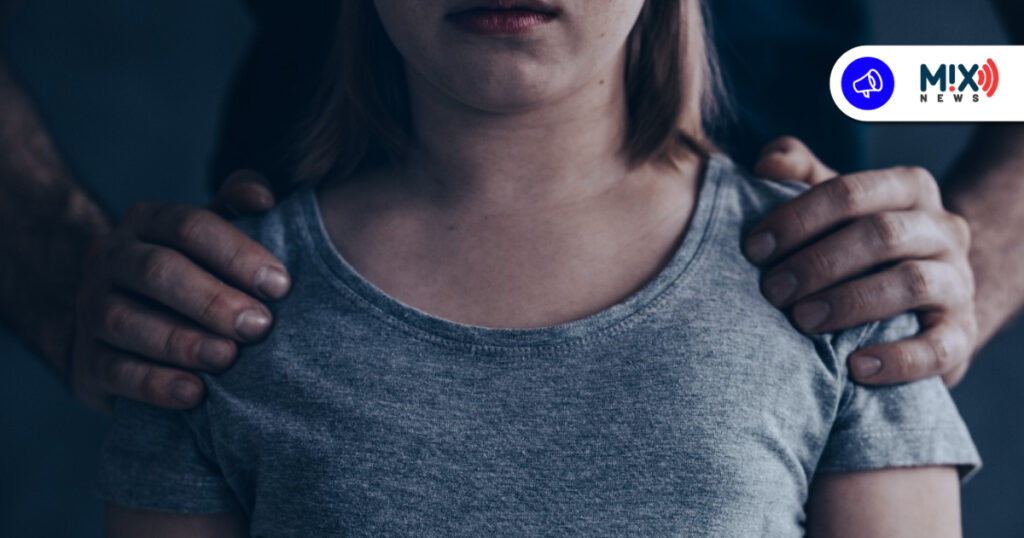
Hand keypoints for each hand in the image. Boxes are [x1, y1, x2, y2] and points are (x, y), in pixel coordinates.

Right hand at [70, 170, 288, 410]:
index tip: (280, 285)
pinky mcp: (85, 361)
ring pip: (126, 321)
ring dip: (182, 342)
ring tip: (227, 358)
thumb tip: (263, 197)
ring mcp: (90, 309)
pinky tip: (194, 395)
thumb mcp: (212, 235)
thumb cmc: (190, 273)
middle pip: (157, 271)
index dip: (237, 253)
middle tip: (260, 326)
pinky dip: (154, 384)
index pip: (190, 226)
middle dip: (212, 299)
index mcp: (147, 221)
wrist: (122, 328)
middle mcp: (110, 258)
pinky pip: (113, 372)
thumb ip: (237, 207)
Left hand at [745, 137, 976, 386]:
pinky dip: (898, 359)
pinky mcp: (961, 334)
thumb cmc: (858, 244)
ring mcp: (958, 281)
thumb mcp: (833, 204)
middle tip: (772, 291)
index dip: (798, 218)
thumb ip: (800, 174)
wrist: (922, 300)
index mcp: (908, 189)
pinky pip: (939, 347)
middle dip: (818, 262)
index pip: (851, 192)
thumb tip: (768, 162)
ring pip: (911, 283)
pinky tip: (855, 368)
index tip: (753, 248)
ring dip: (850, 302)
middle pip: (881, 235)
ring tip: (802, 322)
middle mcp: (942, 229)